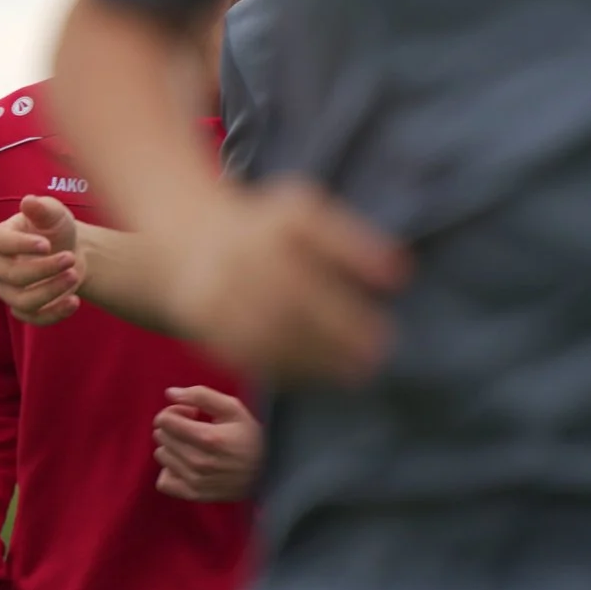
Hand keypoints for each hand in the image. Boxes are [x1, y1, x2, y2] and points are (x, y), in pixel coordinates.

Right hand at [0, 195, 83, 324]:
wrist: (71, 251)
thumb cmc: (56, 229)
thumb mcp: (54, 214)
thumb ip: (42, 208)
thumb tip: (29, 201)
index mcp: (0, 239)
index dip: (18, 245)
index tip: (46, 244)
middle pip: (9, 274)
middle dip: (42, 269)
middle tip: (69, 258)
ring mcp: (10, 290)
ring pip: (20, 300)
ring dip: (50, 291)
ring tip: (75, 275)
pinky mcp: (25, 309)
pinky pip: (33, 319)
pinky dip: (54, 313)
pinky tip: (75, 301)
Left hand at [153, 386, 263, 501]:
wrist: (273, 473)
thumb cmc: (252, 436)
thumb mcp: (234, 409)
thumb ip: (201, 395)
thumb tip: (170, 393)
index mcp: (209, 438)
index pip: (165, 420)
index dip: (174, 411)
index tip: (191, 414)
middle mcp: (200, 462)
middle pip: (161, 436)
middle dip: (173, 427)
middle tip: (194, 428)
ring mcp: (197, 482)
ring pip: (161, 456)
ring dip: (172, 447)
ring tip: (193, 446)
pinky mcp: (195, 495)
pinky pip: (163, 482)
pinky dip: (170, 472)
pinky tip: (186, 465)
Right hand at [165, 180, 404, 383]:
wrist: (190, 241)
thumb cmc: (269, 232)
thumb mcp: (305, 215)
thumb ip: (352, 242)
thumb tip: (400, 272)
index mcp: (276, 218)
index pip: (315, 227)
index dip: (356, 251)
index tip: (397, 281)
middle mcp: (243, 248)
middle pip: (293, 289)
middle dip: (340, 325)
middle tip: (378, 351)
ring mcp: (220, 285)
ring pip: (270, 328)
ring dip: (317, 355)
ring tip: (355, 372)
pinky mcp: (206, 319)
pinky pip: (247, 349)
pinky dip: (286, 367)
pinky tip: (317, 375)